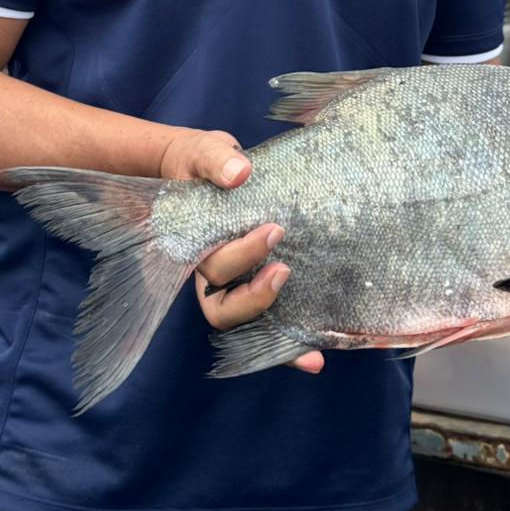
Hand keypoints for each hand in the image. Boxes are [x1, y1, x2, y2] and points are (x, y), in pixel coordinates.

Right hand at [159, 128, 323, 373]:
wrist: (205, 166)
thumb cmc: (200, 163)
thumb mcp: (204, 153)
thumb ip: (217, 162)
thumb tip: (239, 173)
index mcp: (194, 246)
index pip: (211, 268)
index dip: (240, 260)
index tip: (273, 231)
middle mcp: (212, 273)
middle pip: (223, 307)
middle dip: (256, 296)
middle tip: (285, 267)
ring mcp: (234, 281)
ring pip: (244, 322)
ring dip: (274, 331)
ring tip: (309, 330)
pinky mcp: (257, 280)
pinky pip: (268, 320)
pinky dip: (287, 343)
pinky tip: (315, 357)